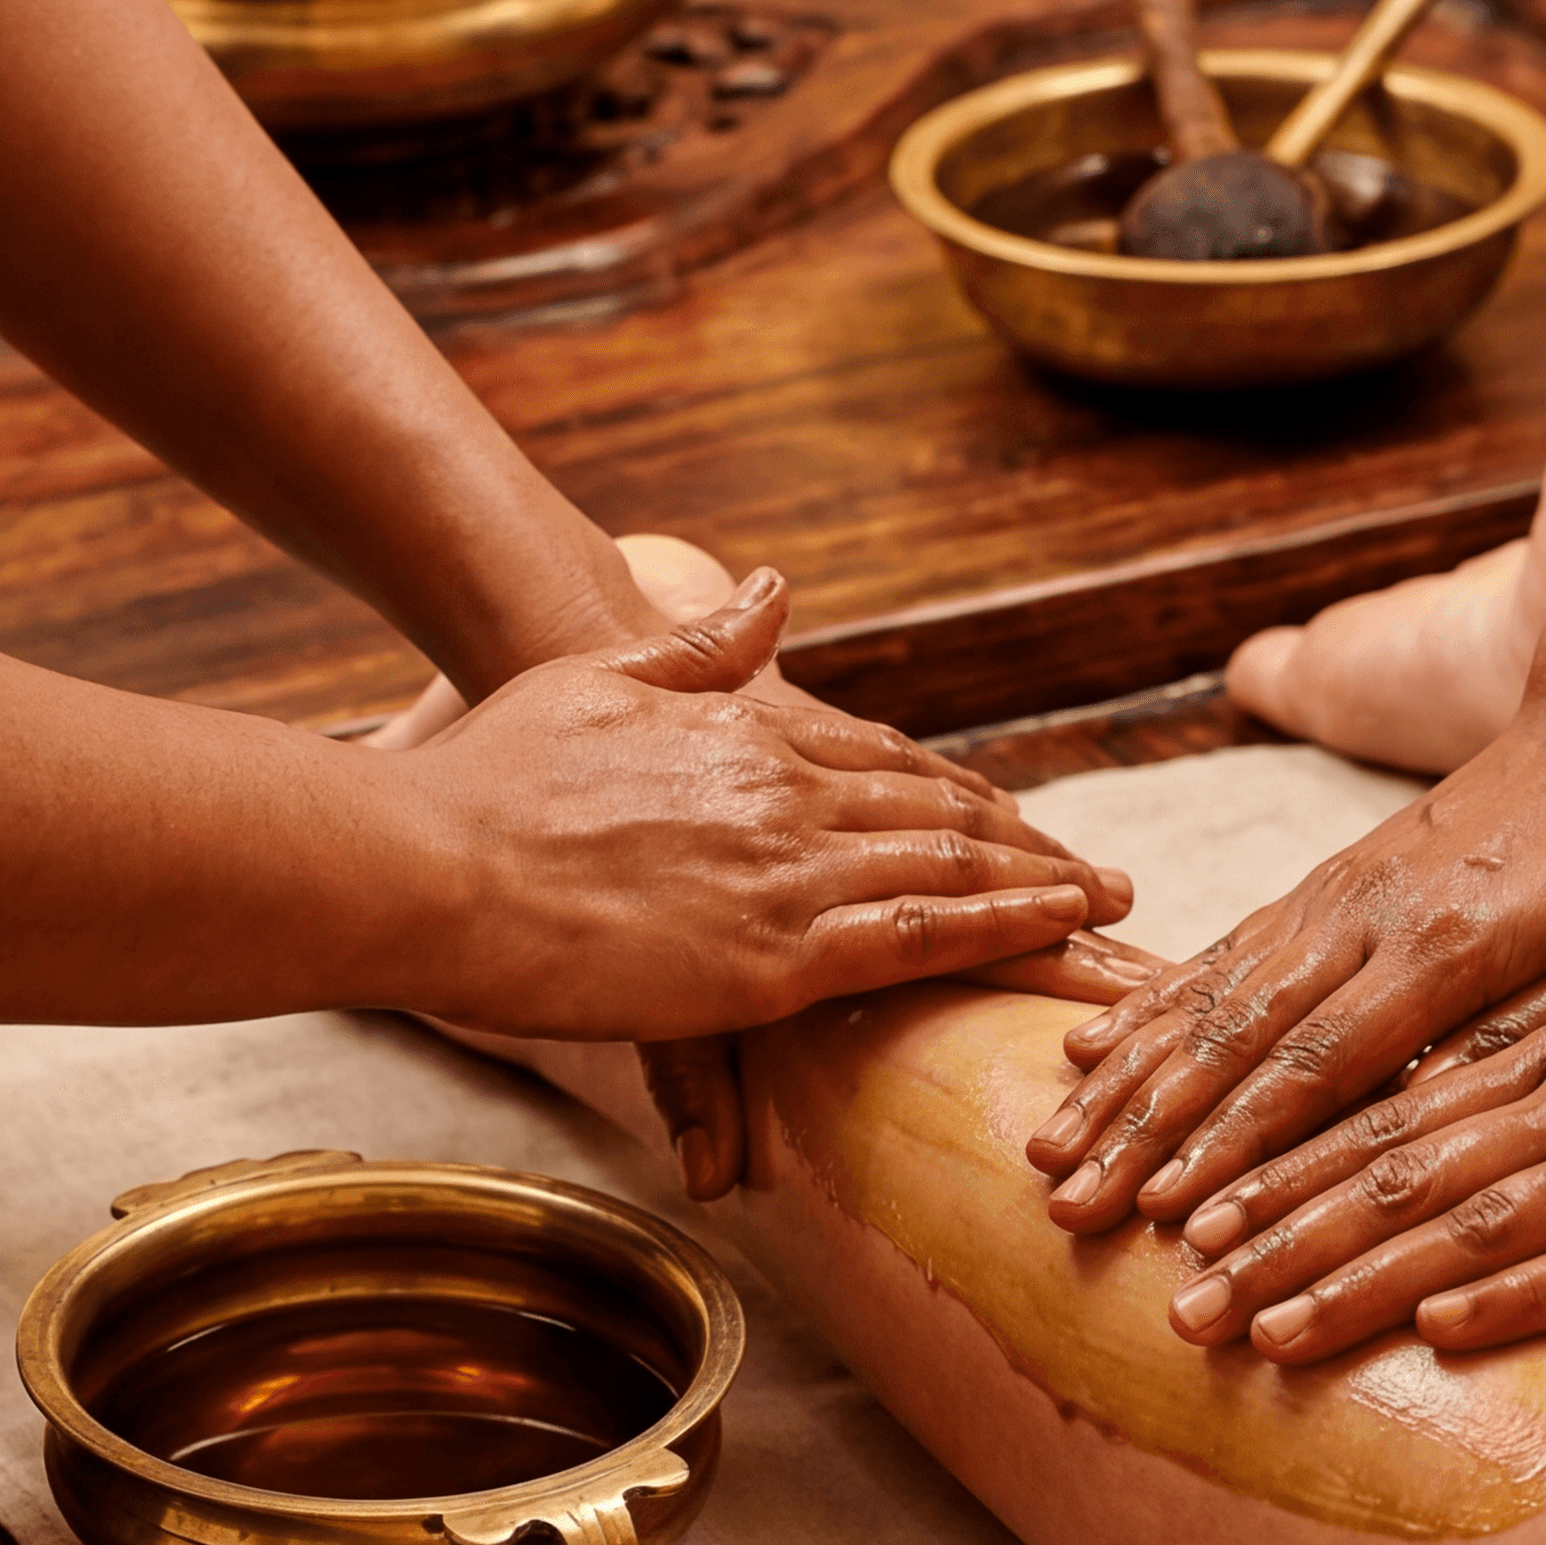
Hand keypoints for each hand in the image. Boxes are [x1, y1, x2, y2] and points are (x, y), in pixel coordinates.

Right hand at [407, 569, 1132, 1169]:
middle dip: (1032, 849)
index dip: (960, 796)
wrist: (432, 858)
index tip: (1018, 820)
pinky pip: (920, 941)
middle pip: (942, 816)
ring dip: (1044, 891)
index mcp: (749, 734)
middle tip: (1110, 881)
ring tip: (1113, 913)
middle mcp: (789, 793)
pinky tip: (1057, 938)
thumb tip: (774, 587)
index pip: (887, 760)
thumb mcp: (602, 675)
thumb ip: (702, 641)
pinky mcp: (776, 957)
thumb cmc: (492, 774)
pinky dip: (1002, 934)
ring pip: (953, 871)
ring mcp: (790, 874)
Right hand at [1022, 711, 1545, 1234]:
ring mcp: (1333, 892)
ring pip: (1208, 994)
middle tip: (1069, 1208)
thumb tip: (1422, 1138)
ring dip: (1124, 1079)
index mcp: (1446, 948)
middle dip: (1145, 1132)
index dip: (1239, 1148)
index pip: (1320, 1066)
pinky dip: (1149, 1004)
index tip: (1170, 1218)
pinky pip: (1220, 949)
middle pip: (1235, 1038)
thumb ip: (1524, 1044)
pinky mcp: (1324, 880)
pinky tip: (1091, 1046)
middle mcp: (1365, 916)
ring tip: (1050, 1148)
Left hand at [1152, 870, 1545, 1358]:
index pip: (1393, 1120)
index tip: (1192, 1227)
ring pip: (1474, 1216)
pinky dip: (1517, 1294)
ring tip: (1254, 1330)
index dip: (1283, 1175)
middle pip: (1397, 1171)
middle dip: (1276, 1240)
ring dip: (1355, 1280)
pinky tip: (1441, 1333)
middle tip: (1174, 1303)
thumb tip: (1503, 1139)